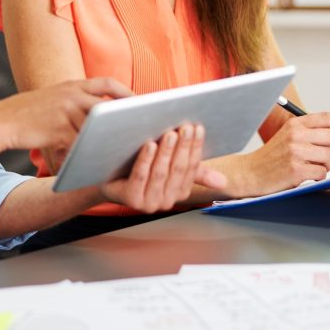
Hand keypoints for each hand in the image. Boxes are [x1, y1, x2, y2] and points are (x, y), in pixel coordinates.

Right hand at [0, 77, 131, 152]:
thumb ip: (77, 102)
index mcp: (72, 84)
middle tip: (140, 129)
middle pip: (107, 106)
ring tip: (122, 150)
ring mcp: (64, 111)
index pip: (107, 83)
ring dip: (108, 140)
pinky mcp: (58, 130)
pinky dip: (88, 153)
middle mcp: (71, 94)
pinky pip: (80, 143)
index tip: (140, 101)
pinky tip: (96, 161)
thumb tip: (102, 114)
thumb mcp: (55, 98)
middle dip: (124, 118)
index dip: (127, 92)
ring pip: (95, 128)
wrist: (2, 121)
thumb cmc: (30, 114)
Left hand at [99, 123, 226, 212]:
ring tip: (169, 133)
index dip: (195, 147)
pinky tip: (150, 144)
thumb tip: (223, 182)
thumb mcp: (169, 166)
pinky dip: (146, 160)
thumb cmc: (140, 167)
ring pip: (161, 173)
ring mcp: (149, 202)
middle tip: (185, 127)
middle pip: (178, 170)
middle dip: (183, 147)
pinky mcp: (131, 200)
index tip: (197, 127)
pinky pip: (141, 177)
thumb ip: (196, 171)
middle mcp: (167, 201)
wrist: (106, 177)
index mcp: (180, 191)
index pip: (192, 167)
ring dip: (167, 153)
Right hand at [228, 112, 329, 196]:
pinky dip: (319, 177)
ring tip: (318, 168)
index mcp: (295, 124)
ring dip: (329, 166)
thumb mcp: (288, 136)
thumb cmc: (271, 158)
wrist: (249, 173)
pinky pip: (321, 173)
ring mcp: (295, 152)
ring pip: (329, 156)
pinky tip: (308, 176)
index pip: (328, 118)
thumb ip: (309, 132)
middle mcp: (295, 135)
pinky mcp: (295, 169)